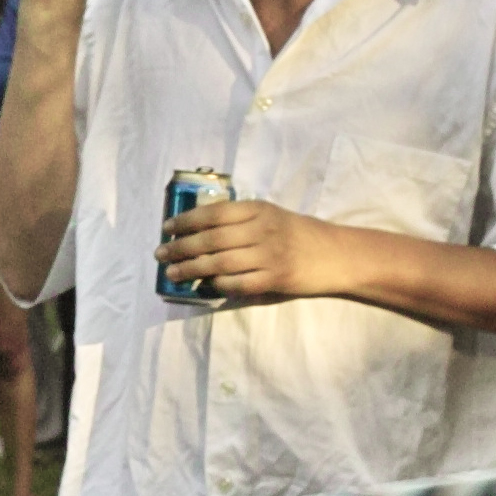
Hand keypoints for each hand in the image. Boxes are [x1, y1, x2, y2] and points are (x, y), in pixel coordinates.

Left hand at [157, 198, 354, 300]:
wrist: (335, 254)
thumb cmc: (297, 233)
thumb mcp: (270, 215)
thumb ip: (239, 219)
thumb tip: (197, 230)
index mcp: (258, 210)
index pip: (214, 213)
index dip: (186, 220)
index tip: (166, 228)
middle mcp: (262, 230)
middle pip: (211, 239)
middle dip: (180, 247)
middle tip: (160, 254)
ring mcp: (268, 256)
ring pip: (220, 263)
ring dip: (191, 269)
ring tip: (172, 273)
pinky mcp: (274, 279)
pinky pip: (238, 283)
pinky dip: (218, 284)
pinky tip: (204, 285)